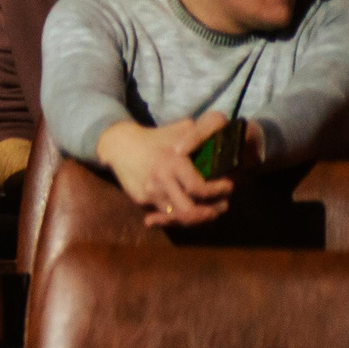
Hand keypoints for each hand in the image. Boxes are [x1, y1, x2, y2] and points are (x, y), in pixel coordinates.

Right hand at [95, 112, 236, 226]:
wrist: (120, 145)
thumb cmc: (156, 137)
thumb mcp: (179, 129)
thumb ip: (201, 133)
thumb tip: (227, 135)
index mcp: (173, 162)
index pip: (199, 189)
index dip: (217, 192)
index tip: (228, 187)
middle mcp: (161, 180)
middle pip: (189, 211)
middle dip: (210, 213)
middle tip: (221, 207)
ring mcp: (150, 192)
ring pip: (177, 217)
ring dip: (196, 218)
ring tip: (208, 212)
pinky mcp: (140, 199)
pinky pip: (163, 215)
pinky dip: (178, 218)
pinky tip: (189, 213)